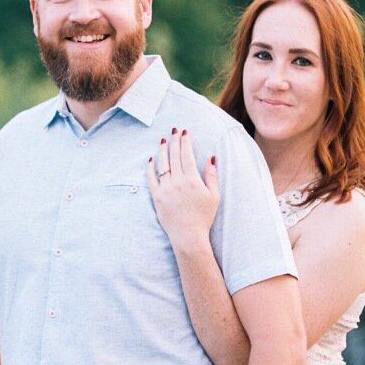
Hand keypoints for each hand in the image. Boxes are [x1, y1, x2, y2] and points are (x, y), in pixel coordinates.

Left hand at [146, 129, 219, 248]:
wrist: (188, 235)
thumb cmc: (204, 216)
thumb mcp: (214, 196)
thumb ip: (212, 175)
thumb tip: (211, 157)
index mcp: (193, 180)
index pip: (187, 155)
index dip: (185, 142)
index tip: (185, 132)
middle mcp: (177, 182)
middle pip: (174, 156)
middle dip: (174, 141)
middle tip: (174, 130)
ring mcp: (165, 189)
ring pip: (162, 164)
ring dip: (163, 150)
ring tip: (164, 140)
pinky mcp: (156, 197)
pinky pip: (151, 178)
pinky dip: (150, 167)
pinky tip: (151, 158)